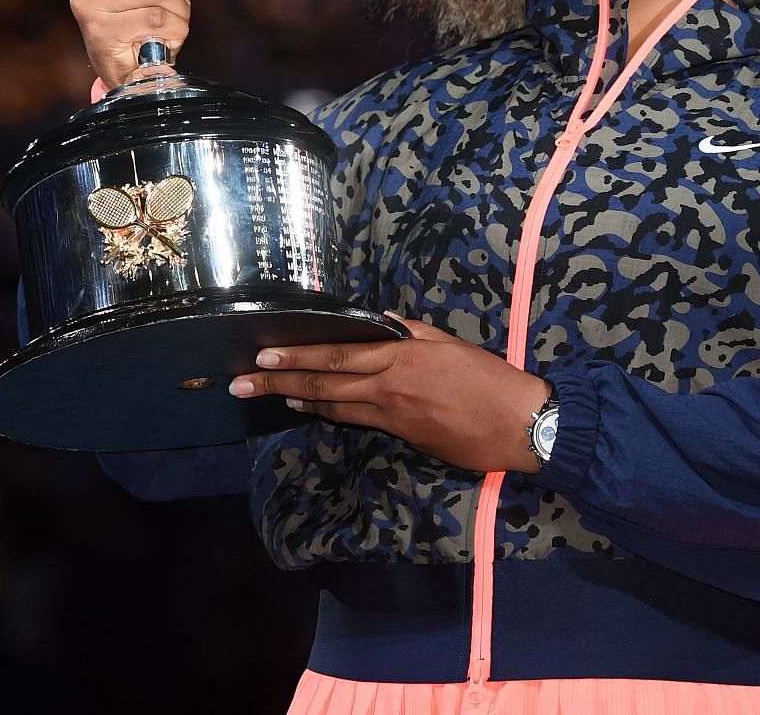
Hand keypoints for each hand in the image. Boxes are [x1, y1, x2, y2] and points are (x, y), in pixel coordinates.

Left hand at [228, 315, 550, 474]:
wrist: (518, 424)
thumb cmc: (489, 378)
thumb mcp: (449, 343)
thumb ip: (411, 332)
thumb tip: (380, 323)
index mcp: (402, 354)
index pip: (338, 354)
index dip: (298, 356)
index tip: (264, 355)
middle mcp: (389, 383)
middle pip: (324, 382)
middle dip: (279, 381)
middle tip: (241, 383)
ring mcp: (392, 413)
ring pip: (334, 405)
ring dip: (298, 399)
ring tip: (266, 395)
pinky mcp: (402, 435)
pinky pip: (357, 420)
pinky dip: (329, 413)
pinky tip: (310, 408)